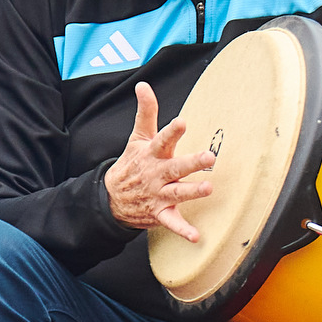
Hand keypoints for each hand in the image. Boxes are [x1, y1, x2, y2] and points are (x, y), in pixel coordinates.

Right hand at [106, 80, 218, 245]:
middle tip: (209, 156)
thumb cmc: (132, 164)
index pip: (162, 139)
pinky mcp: (160, 213)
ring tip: (208, 188)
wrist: (112, 198)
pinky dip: (183, 230)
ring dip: (192, 192)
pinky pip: (173, 223)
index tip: (183, 122)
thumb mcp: (137, 137)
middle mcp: (157, 174)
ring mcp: (158, 195)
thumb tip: (143, 85)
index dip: (172, 131)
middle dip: (192, 162)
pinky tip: (196, 236)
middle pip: (175, 167)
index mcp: (153, 154)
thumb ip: (146, 112)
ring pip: (177, 193)